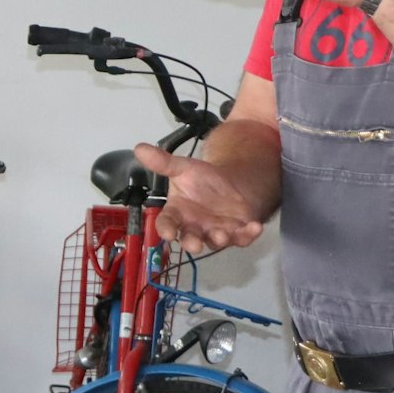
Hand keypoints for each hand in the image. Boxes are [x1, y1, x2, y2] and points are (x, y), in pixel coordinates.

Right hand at [134, 143, 265, 254]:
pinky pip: (242, 238)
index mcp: (178, 213)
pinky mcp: (236, 233)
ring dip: (219, 240)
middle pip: (190, 239)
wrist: (229, 184)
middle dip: (191, 243)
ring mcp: (215, 232)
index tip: (167, 234)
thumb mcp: (183, 168)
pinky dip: (248, 235)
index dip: (166, 229)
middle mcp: (194, 227)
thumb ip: (163, 162)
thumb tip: (139, 148)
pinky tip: (254, 227)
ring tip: (221, 235)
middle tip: (194, 245)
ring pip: (215, 242)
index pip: (167, 223)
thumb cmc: (202, 180)